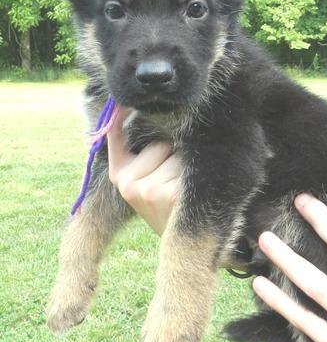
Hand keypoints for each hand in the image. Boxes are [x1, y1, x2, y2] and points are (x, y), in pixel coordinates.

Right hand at [107, 106, 181, 234]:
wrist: (180, 241)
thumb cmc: (162, 205)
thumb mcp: (142, 181)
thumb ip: (138, 155)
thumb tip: (138, 117)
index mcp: (118, 176)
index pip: (116, 137)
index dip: (119, 116)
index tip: (121, 99)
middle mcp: (128, 183)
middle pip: (159, 144)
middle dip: (171, 155)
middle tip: (171, 181)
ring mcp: (148, 189)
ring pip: (177, 155)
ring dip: (184, 168)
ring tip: (179, 191)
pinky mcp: (169, 195)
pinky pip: (189, 168)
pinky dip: (195, 176)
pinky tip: (187, 196)